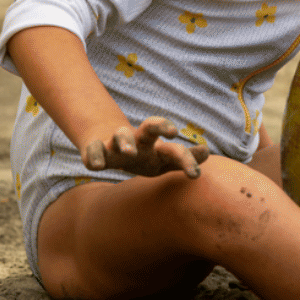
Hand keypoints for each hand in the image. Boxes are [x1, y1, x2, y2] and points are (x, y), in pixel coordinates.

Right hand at [82, 117, 207, 178]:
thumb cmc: (144, 156)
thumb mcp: (164, 161)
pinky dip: (94, 156)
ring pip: (121, 135)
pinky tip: (96, 166)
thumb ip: (183, 160)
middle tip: (172, 131)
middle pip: (151, 128)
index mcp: (156, 148)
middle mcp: (138, 142)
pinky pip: (93, 150)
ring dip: (125, 141)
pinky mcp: (96, 148)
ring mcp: (116, 144)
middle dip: (160, 126)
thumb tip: (206, 153)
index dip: (187, 159)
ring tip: (129, 151)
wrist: (108, 146)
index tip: (196, 174)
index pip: (175, 150)